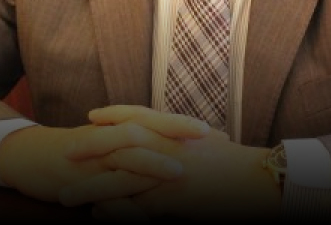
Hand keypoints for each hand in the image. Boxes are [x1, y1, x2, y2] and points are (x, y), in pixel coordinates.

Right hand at [0, 109, 209, 203]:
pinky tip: (140, 213)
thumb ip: (140, 152)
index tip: (223, 137)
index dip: (191, 130)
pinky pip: (101, 186)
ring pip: (126, 153)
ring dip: (153, 162)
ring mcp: (95, 155)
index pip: (162, 123)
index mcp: (122, 128)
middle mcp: (111, 136)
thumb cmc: (77, 156)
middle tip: (214, 140)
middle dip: (181, 132)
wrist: (30, 158)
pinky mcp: (79, 175)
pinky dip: (120, 200)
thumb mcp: (111, 149)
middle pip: (150, 127)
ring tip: (180, 173)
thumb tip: (176, 161)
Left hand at [60, 106, 280, 221]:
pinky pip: (138, 208)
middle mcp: (172, 150)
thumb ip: (192, 146)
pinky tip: (96, 218)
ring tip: (63, 198)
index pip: (141, 118)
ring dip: (90, 188)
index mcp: (181, 135)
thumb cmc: (246, 169)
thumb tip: (189, 141)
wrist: (266, 181)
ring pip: (121, 178)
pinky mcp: (176, 200)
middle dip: (92, 146)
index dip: (116, 115)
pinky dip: (116, 213)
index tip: (92, 116)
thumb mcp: (214, 151)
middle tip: (66, 150)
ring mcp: (172, 174)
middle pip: (122, 142)